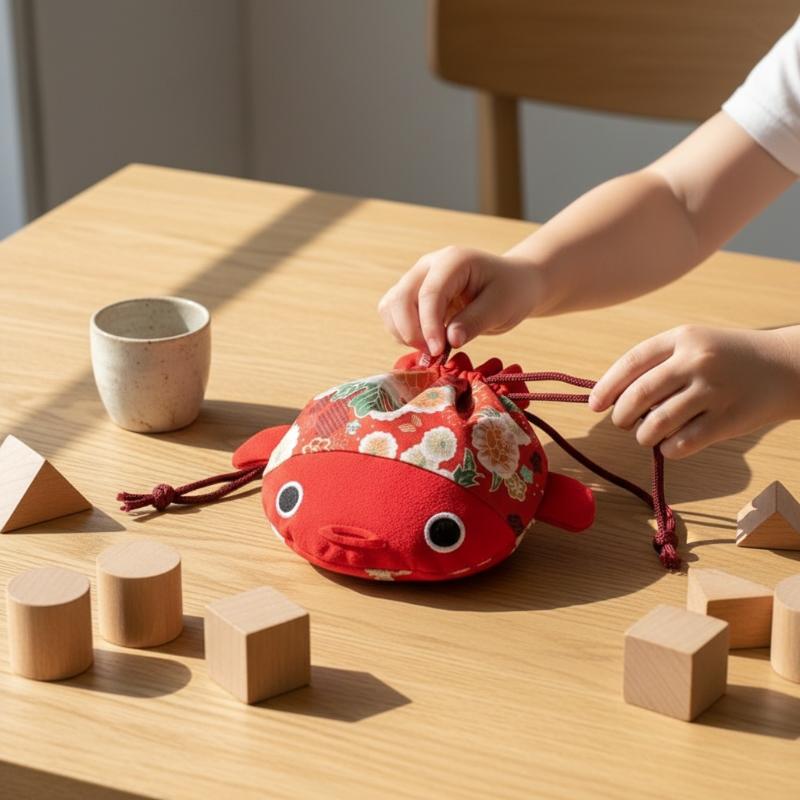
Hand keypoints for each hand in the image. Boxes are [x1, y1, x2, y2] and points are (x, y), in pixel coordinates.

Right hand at [378, 246, 541, 355]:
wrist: (512, 284)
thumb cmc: (510, 292)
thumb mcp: (501, 307)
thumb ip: (474, 322)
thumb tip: (449, 341)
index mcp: (452, 261)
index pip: (429, 294)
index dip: (429, 326)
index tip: (438, 352)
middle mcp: (428, 266)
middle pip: (400, 298)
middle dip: (411, 331)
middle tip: (434, 353)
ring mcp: (417, 279)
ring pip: (390, 306)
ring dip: (403, 333)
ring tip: (432, 349)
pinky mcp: (413, 294)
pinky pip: (393, 314)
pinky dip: (403, 332)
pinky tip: (427, 342)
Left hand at [588, 325, 799, 458]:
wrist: (787, 367)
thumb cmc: (728, 359)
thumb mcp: (694, 345)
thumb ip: (656, 363)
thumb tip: (610, 394)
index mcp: (683, 338)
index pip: (631, 363)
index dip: (607, 387)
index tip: (594, 405)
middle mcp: (697, 360)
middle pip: (639, 395)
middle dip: (621, 415)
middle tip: (622, 422)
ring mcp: (714, 390)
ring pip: (657, 423)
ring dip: (644, 435)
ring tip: (648, 434)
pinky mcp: (729, 419)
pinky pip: (683, 443)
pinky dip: (668, 449)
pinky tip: (670, 446)